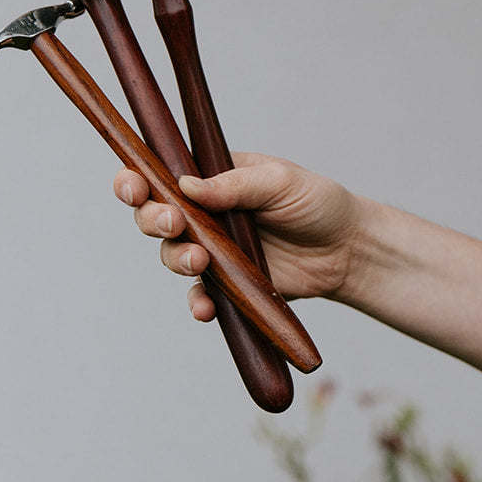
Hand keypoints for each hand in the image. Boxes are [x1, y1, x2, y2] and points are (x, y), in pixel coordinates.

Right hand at [114, 153, 363, 320]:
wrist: (347, 249)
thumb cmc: (317, 203)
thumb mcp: (280, 182)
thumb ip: (234, 184)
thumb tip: (185, 185)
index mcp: (213, 177)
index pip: (162, 174)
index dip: (137, 179)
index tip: (134, 187)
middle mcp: (206, 212)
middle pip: (156, 216)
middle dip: (153, 220)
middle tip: (174, 224)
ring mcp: (214, 248)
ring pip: (173, 255)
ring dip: (176, 258)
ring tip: (200, 261)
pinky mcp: (228, 282)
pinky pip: (200, 295)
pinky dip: (198, 302)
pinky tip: (206, 308)